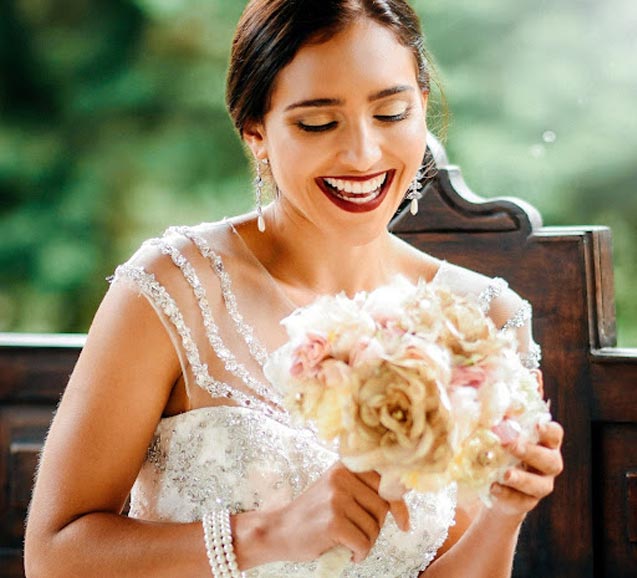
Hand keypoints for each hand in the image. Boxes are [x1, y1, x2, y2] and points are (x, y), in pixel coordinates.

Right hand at [268, 462, 407, 563]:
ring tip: (350, 543)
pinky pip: (363, 543)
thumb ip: (364, 486)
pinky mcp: (333, 521)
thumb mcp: (337, 488)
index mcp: (345, 466)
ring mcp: (337, 498)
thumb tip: (402, 492)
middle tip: (358, 534)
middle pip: (383, 507)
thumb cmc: (314, 513)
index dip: (399, 504)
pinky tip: (348, 553)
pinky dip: (360, 554)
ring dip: (367, 542)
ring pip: (374, 528)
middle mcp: (342, 477)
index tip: (403, 522)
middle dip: (376, 527)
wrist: (279, 530)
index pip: (386, 481)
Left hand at [490, 421, 563, 517]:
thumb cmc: (501, 449)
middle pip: (550, 459)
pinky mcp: (528, 501)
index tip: (535, 425)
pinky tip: (494, 487)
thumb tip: (501, 397)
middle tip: (509, 445)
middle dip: (530, 452)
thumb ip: (505, 416)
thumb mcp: (502, 432)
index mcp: (545, 442)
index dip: (547, 430)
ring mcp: (541, 484)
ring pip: (539, 484)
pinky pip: (521, 500)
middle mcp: (549, 463)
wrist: (494, 484)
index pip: (555, 434)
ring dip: (521, 478)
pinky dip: (507, 493)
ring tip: (505, 473)